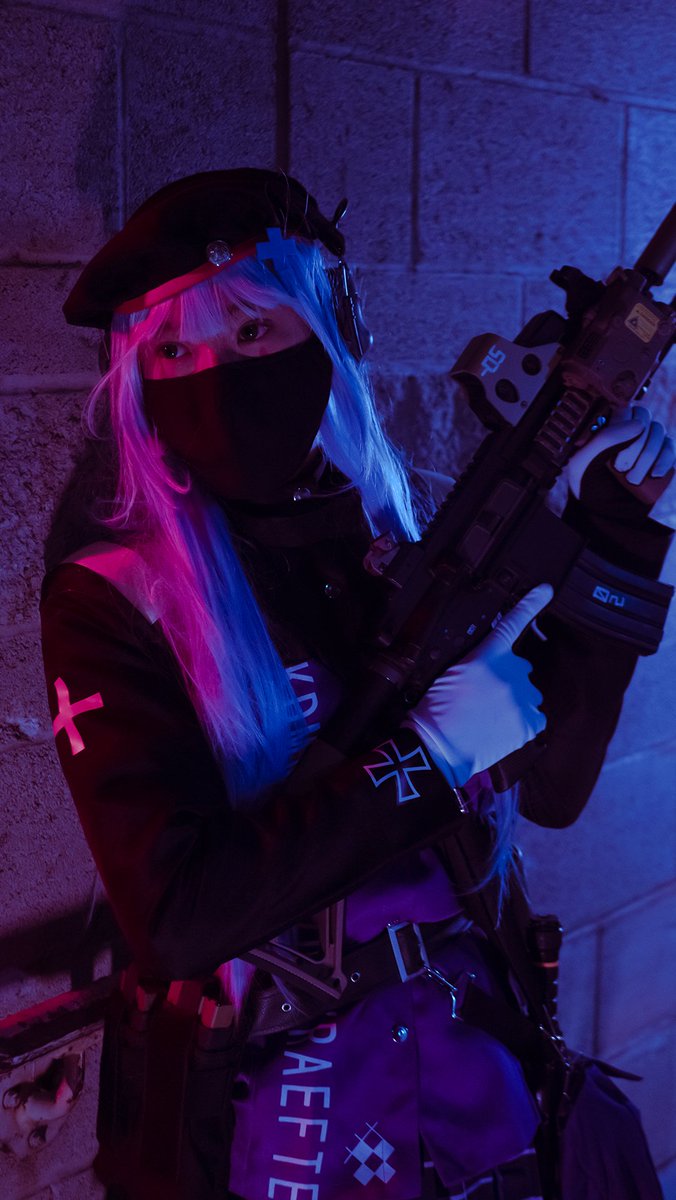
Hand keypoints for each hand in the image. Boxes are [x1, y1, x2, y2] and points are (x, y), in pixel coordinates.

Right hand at [404, 584, 552, 785]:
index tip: (547, 590)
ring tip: (489, 718)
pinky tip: (502, 730)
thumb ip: (480, 665)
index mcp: (488, 656)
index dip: (532, 604)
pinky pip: (535, 717)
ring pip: (528, 694)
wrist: (438, 747)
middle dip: (507, 680)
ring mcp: (523, 698)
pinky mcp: (530, 722)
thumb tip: (495, 671)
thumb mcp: (451, 673)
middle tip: (482, 699)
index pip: (513, 623)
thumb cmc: (436, 711)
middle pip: (521, 669)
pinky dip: (522, 724)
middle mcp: (511, 672)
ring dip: (514, 703)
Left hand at [568, 406, 674, 512]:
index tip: (612, 452)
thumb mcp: (582, 463)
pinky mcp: (663, 455)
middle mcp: (632, 426)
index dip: (622, 428)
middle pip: (644, 418)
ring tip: (632, 480)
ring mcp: (650, 439)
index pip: (625, 409)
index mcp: (609, 423)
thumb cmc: (589, 483)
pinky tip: (654, 474)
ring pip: (659, 433)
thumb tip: (638, 424)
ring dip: (647, 457)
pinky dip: (664, 461)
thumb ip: (603, 439)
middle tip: (621, 469)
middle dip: (634, 445)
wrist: (604, 510)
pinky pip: (671, 449)